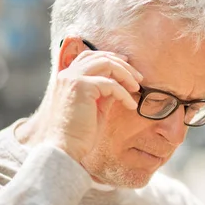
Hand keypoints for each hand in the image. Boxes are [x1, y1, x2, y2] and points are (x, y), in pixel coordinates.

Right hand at [34, 37, 142, 165]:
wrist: (65, 148)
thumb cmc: (80, 134)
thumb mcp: (96, 109)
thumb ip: (105, 94)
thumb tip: (120, 85)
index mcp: (68, 78)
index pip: (90, 57)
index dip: (111, 58)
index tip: (128, 66)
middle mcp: (68, 74)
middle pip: (100, 56)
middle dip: (122, 64)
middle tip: (139, 77)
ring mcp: (73, 78)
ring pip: (106, 64)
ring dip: (125, 74)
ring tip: (137, 87)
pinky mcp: (81, 87)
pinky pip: (110, 84)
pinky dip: (124, 93)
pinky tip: (130, 105)